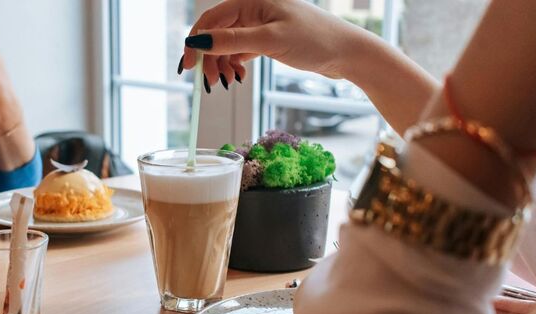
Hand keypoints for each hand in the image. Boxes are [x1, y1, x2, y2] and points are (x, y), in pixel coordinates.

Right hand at [182, 0, 376, 86]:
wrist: (347, 52)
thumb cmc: (314, 40)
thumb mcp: (270, 40)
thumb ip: (232, 41)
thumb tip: (197, 42)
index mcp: (251, 2)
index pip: (210, 20)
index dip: (195, 42)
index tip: (188, 67)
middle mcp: (253, 10)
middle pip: (216, 33)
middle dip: (209, 58)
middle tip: (212, 83)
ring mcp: (260, 25)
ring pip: (227, 44)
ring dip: (221, 64)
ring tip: (228, 83)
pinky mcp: (267, 40)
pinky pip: (240, 51)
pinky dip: (235, 65)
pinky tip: (238, 78)